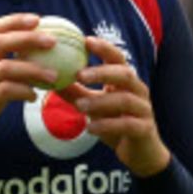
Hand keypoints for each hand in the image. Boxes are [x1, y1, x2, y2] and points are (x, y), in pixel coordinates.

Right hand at [0, 13, 58, 160]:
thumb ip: (3, 72)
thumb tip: (35, 61)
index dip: (14, 21)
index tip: (37, 19)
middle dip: (28, 38)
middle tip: (52, 41)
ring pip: (5, 67)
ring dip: (33, 69)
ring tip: (54, 76)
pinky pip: (4, 92)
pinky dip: (23, 91)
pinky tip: (33, 96)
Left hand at [73, 36, 170, 176]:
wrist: (140, 153)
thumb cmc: (115, 124)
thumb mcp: (93, 106)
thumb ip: (75, 92)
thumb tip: (48, 78)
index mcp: (125, 81)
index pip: (117, 58)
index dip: (104, 48)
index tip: (85, 40)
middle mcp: (137, 91)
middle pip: (125, 73)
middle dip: (102, 71)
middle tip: (79, 74)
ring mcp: (143, 110)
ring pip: (125, 99)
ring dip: (100, 101)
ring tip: (79, 106)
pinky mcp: (144, 129)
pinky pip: (127, 124)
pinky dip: (107, 125)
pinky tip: (90, 128)